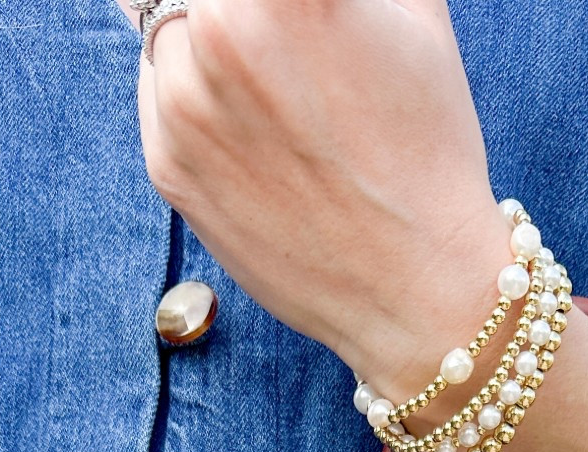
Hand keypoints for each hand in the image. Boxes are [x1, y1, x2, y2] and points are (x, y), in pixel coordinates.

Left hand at [135, 0, 511, 400]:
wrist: (418, 288)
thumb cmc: (430, 144)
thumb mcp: (415, 11)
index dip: (280, 4)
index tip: (291, 18)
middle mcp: (219, 37)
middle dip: (241, 15)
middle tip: (270, 39)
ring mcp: (182, 106)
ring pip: (167, 17)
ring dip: (206, 26)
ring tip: (268, 75)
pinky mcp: (165, 165)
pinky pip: (157, 85)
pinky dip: (191, 82)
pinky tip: (254, 119)